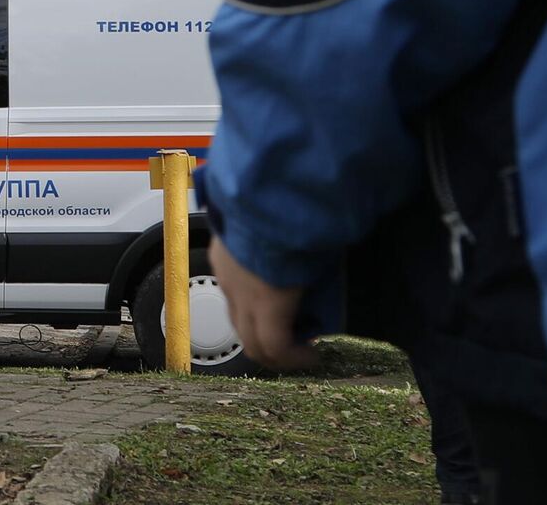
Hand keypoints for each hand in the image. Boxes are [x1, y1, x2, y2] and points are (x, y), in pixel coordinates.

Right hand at [211, 235, 318, 371]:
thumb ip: (322, 295)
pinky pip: (229, 289)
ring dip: (257, 325)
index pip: (274, 347)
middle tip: (298, 346)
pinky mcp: (218, 254)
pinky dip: (245, 300)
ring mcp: (225, 273)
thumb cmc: (300, 225)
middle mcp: (239, 292)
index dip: (295, 359)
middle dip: (274, 351)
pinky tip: (263, 285)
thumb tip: (328, 313)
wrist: (268, 186)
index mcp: (267, 300)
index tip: (315, 353)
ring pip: (235, 316)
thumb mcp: (322, 267)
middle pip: (248, 341)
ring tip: (281, 315)